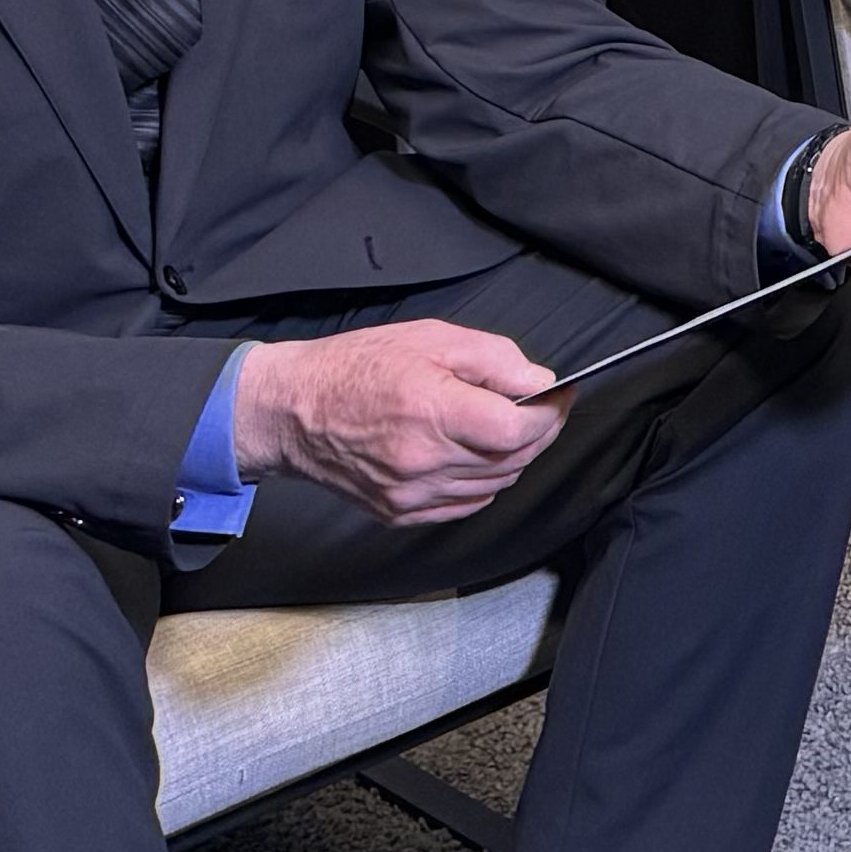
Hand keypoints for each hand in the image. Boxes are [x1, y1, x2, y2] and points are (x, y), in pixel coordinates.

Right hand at [231, 320, 560, 527]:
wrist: (292, 411)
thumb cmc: (358, 367)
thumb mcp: (432, 338)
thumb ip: (495, 359)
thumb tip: (539, 382)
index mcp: (432, 412)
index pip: (518, 431)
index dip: (549, 414)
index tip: (558, 396)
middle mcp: (422, 462)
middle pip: (513, 460)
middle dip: (538, 433)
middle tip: (539, 407)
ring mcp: (410, 494)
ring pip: (494, 485)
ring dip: (512, 458)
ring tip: (502, 426)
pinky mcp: (399, 513)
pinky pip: (465, 504)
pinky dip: (482, 481)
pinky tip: (473, 454)